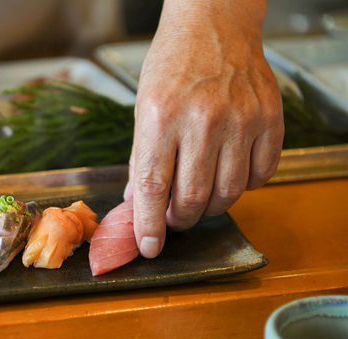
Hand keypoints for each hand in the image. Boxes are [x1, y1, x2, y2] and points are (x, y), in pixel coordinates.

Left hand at [124, 0, 283, 257]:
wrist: (214, 25)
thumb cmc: (172, 65)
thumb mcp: (142, 108)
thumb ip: (141, 158)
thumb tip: (136, 204)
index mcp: (160, 118)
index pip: (152, 187)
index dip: (149, 225)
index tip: (150, 247)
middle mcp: (202, 120)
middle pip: (192, 198)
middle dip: (180, 219)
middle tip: (175, 217)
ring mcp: (240, 120)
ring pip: (228, 194)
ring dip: (210, 207)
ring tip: (199, 197)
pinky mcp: (269, 120)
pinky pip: (261, 175)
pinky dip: (244, 186)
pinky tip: (229, 174)